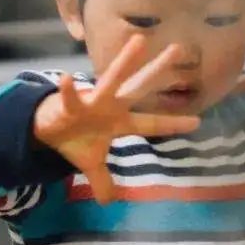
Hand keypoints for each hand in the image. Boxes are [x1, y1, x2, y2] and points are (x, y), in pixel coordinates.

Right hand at [33, 36, 199, 203]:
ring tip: (139, 41)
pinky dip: (67, 90)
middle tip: (178, 49)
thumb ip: (103, 181)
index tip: (198, 122)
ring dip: (125, 62)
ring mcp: (92, 102)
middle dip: (158, 71)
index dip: (173, 124)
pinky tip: (67, 78)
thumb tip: (109, 203)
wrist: (47, 129)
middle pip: (139, 87)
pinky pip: (69, 97)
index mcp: (120, 122)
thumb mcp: (91, 164)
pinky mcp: (70, 105)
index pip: (152, 124)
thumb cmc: (74, 139)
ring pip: (112, 79)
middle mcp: (112, 106)